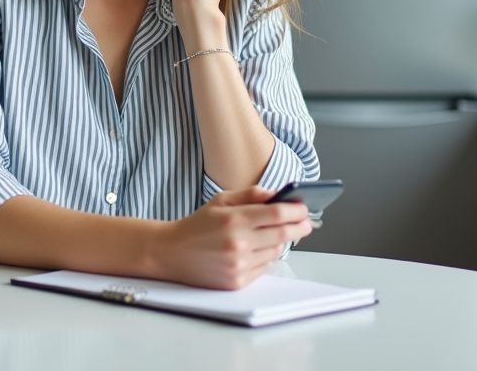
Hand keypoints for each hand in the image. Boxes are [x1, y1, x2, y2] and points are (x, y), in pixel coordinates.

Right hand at [147, 186, 312, 289]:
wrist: (171, 253)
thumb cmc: (196, 225)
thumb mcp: (221, 201)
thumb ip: (251, 194)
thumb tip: (277, 195)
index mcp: (234, 219)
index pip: (278, 214)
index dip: (296, 210)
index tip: (304, 208)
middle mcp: (238, 243)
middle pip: (283, 234)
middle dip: (299, 226)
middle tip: (306, 222)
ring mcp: (239, 265)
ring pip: (276, 251)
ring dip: (279, 242)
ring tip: (270, 235)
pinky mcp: (237, 281)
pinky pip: (265, 267)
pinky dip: (265, 257)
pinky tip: (254, 250)